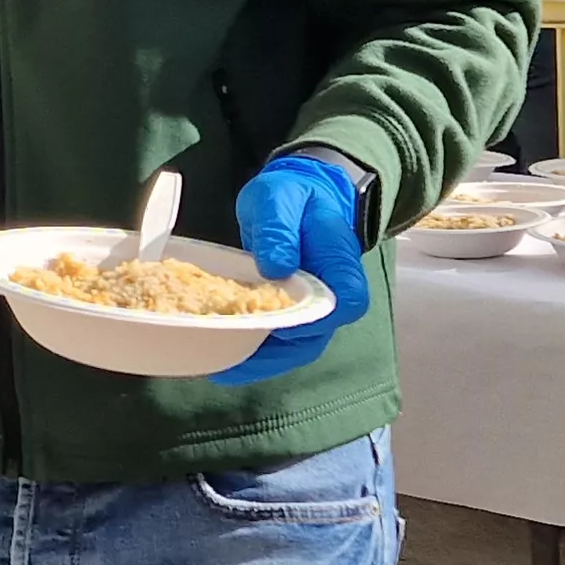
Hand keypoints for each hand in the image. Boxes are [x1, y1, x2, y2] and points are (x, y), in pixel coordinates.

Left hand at [211, 155, 372, 386]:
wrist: (299, 196)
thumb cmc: (293, 194)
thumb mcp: (280, 197)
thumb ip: (279, 228)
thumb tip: (277, 267)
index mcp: (340, 263)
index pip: (346, 303)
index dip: (314, 321)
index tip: (275, 324)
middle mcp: (333, 294)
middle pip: (315, 338)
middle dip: (272, 356)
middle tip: (228, 364)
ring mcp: (313, 309)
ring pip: (294, 348)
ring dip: (258, 361)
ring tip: (217, 369)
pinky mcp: (292, 314)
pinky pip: (278, 342)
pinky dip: (252, 353)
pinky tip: (220, 358)